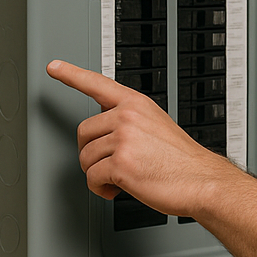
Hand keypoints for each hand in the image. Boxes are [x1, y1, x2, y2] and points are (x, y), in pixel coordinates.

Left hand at [45, 59, 236, 215]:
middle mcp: (127, 117)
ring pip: (86, 158)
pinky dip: (100, 188)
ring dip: (98, 173)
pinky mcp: (120, 164)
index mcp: (137, 104)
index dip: (72, 74)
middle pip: (84, 132)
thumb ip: (131, 122)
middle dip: (92, 152)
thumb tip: (106, 135)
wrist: (202, 181)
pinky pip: (92, 178)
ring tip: (120, 178)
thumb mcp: (158, 126)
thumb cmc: (182, 161)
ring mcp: (123, 139)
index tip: (55, 67)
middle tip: (110, 164)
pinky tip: (116, 188)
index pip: (97, 84)